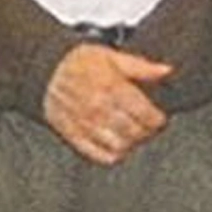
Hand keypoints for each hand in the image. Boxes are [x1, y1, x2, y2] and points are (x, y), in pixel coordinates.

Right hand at [41, 42, 173, 166]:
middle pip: (136, 133)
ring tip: (129, 134)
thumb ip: (140, 66)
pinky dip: (112, 154)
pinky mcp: (73, 135)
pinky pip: (100, 155)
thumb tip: (167, 71)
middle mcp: (99, 108)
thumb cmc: (78, 62)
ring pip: (120, 147)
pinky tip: (114, 144)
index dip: (158, 119)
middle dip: (146, 131)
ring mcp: (85, 124)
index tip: (157, 117)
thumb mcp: (110, 56)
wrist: (44, 70)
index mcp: (112, 88)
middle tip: (144, 125)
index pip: (147, 116)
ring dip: (130, 143)